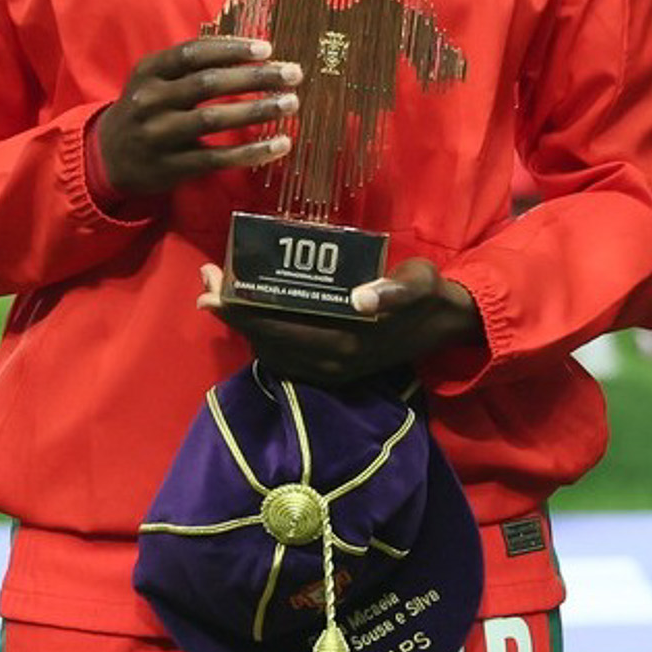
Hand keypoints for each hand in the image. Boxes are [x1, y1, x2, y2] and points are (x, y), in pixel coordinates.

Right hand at [94, 36, 302, 199]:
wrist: (109, 156)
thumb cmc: (148, 107)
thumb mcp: (157, 77)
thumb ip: (195, 58)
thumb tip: (246, 28)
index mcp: (149, 71)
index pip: (193, 53)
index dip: (231, 49)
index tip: (267, 49)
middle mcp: (150, 100)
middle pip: (208, 83)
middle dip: (255, 77)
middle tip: (292, 74)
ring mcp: (158, 135)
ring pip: (213, 119)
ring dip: (257, 110)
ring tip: (291, 103)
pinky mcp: (171, 167)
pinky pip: (217, 158)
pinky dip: (252, 152)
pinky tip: (279, 145)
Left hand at [197, 258, 481, 387]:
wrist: (445, 323)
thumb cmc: (427, 294)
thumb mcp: (419, 283)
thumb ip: (395, 289)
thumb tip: (360, 297)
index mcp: (347, 343)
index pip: (281, 330)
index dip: (243, 312)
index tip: (214, 291)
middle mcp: (332, 363)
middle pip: (266, 342)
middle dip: (233, 314)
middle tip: (207, 281)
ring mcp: (330, 370)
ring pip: (271, 350)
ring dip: (243, 324)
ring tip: (219, 291)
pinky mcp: (331, 369)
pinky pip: (283, 355)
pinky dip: (261, 334)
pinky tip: (249, 310)